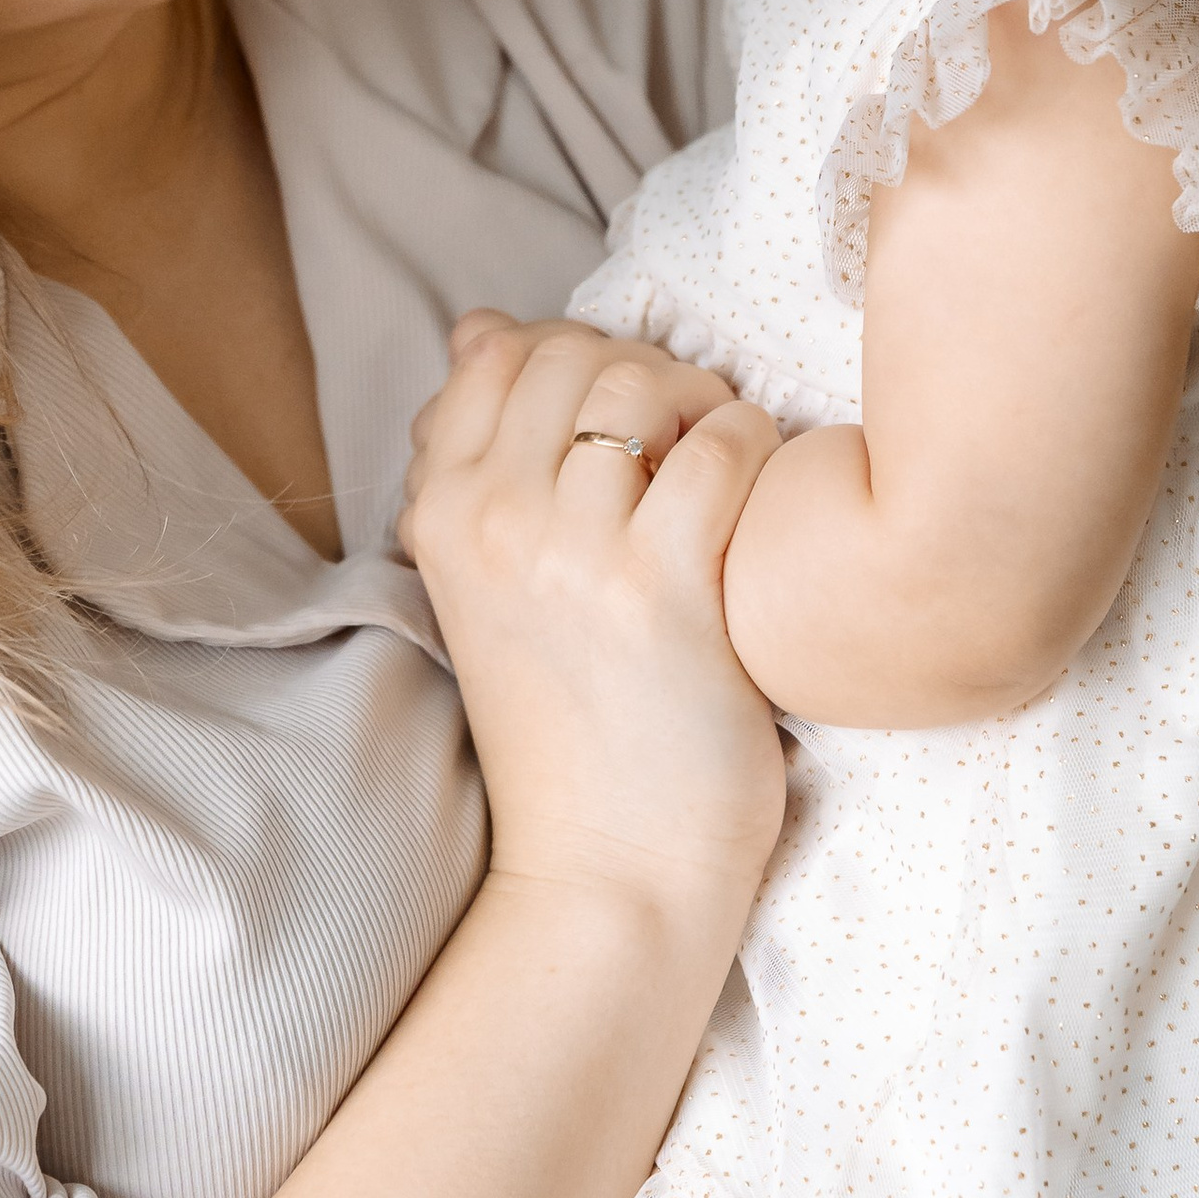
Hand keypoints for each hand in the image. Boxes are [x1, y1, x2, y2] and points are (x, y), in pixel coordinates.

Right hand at [401, 314, 785, 941]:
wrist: (610, 874)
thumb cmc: (571, 725)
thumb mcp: (485, 584)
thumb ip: (481, 456)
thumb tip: (480, 323)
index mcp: (440, 516)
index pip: (498, 352)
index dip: (574, 356)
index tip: (619, 418)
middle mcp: (491, 522)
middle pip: (575, 352)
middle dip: (647, 373)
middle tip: (686, 437)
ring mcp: (573, 554)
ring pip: (642, 384)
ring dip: (704, 405)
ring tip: (722, 468)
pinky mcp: (662, 590)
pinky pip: (719, 447)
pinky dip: (754, 451)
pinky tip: (758, 509)